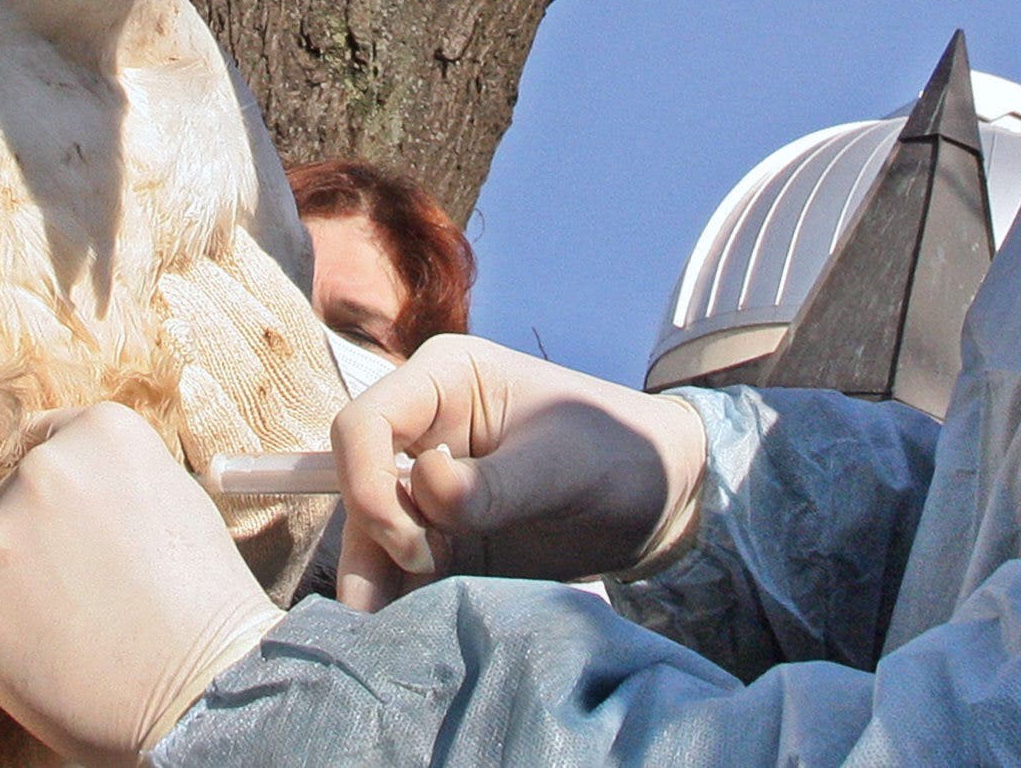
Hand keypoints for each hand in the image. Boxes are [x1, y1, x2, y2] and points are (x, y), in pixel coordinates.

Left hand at [0, 404, 280, 766]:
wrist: (198, 685)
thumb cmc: (204, 601)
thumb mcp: (176, 499)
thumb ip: (111, 477)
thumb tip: (65, 493)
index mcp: (100, 431)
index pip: (48, 440)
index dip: (61, 493)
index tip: (71, 524)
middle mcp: (38, 470)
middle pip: (10, 497)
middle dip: (32, 538)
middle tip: (77, 588)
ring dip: (10, 587)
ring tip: (68, 629)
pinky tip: (42, 657)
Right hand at [331, 335, 707, 610]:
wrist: (662, 498)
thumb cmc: (618, 450)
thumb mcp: (561, 464)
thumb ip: (493, 485)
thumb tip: (426, 491)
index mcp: (444, 382)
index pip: (363, 425)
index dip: (369, 484)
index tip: (417, 541)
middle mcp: (424, 432)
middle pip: (359, 486)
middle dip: (373, 544)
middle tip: (413, 592)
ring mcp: (432, 489)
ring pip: (372, 535)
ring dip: (376, 582)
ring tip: (387, 638)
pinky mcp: (445, 539)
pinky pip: (403, 570)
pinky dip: (402, 601)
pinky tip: (411, 632)